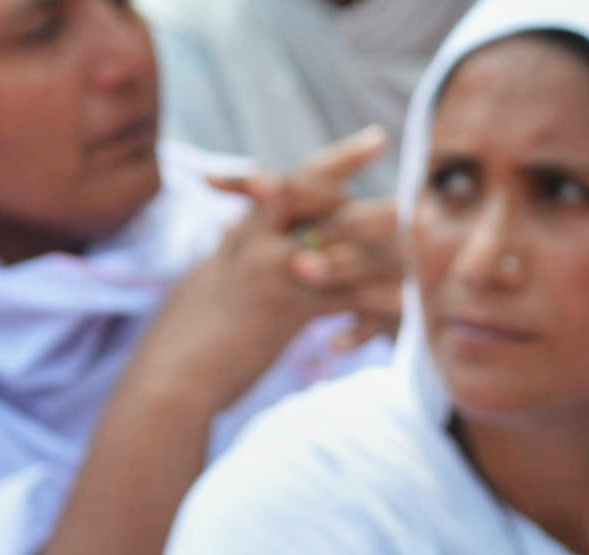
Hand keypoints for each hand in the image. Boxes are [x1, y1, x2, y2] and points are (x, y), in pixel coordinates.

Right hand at [144, 128, 391, 405]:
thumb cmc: (186, 340)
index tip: (374, 141)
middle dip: (355, 171)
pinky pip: (344, 298)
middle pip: (314, 192)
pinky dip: (377, 300)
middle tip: (396, 148)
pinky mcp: (286, 308)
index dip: (335, 161)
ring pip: (336, 238)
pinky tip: (408, 300)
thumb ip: (227, 253)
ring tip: (418, 222)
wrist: (171, 377)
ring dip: (378, 230)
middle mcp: (255, 241)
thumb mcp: (207, 284)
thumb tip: (230, 231)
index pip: (293, 182)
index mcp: (242, 235)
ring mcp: (271, 270)